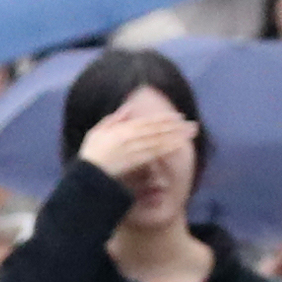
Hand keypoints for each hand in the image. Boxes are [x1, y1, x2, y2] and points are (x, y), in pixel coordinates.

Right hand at [78, 107, 196, 184]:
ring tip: (191, 133)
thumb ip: (114, 119)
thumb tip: (127, 108)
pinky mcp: (135, 159)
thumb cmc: (91, 154)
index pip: (149, 122)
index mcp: (123, 128)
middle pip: (158, 129)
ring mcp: (134, 147)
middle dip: (177, 126)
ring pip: (159, 138)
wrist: (87, 173)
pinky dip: (167, 147)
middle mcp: (131, 135)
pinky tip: (180, 144)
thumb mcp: (99, 131)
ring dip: (177, 135)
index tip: (179, 117)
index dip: (165, 119)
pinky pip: (154, 152)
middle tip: (193, 125)